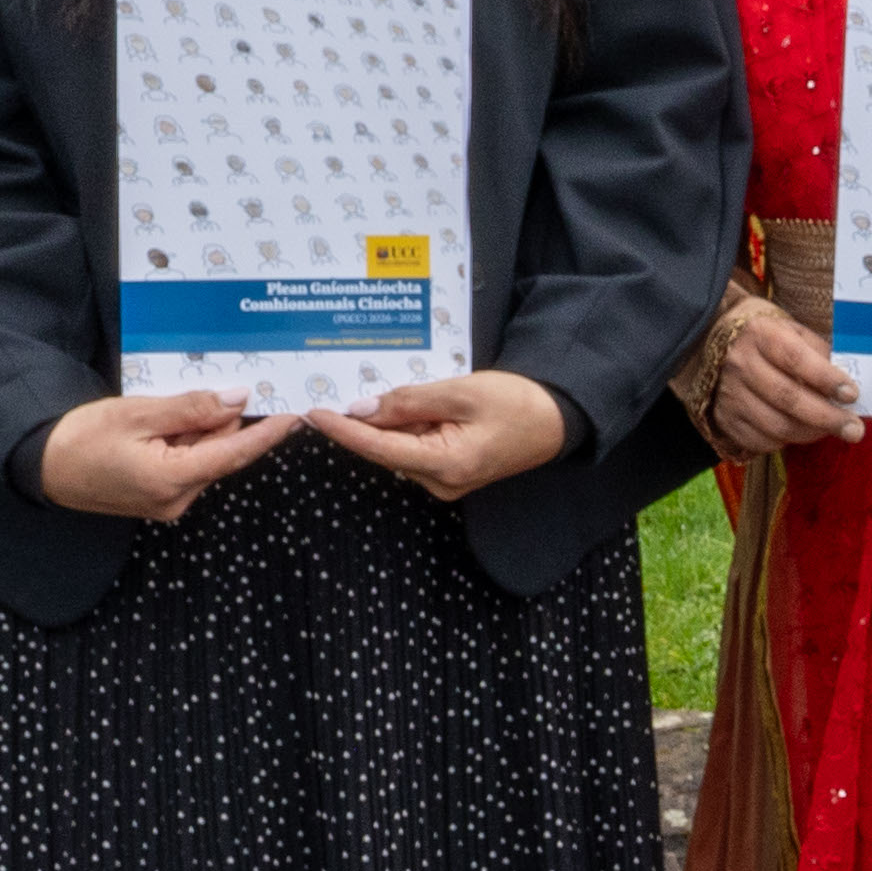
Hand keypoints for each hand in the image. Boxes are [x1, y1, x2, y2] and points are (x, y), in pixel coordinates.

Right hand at [44, 385, 298, 521]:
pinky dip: (182, 441)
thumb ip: (192, 408)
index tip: (295, 414)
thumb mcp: (138, 414)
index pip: (235, 454)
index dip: (267, 433)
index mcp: (174, 480)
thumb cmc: (82, 438)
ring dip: (195, 430)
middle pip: (220, 451)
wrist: (41, 465)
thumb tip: (237, 400)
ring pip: (204, 456)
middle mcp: (178, 499)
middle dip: (217, 420)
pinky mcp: (159, 497)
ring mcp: (169, 502)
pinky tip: (157, 425)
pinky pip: (186, 463)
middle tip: (201, 390)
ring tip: (160, 411)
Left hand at [315, 370, 572, 499]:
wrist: (558, 419)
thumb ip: (409, 401)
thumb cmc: (517, 403)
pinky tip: (403, 404)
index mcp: (445, 465)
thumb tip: (363, 409)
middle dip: (364, 420)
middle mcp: (440, 482)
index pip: (378, 448)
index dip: (343, 431)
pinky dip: (405, 426)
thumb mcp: (461, 392)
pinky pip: (415, 447)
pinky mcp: (450, 472)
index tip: (314, 414)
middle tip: (337, 389)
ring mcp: (445, 481)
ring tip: (379, 388)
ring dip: (388, 421)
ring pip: (399, 448)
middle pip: (386, 449)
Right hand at [695, 295, 862, 458]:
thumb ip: (818, 352)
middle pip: (787, 398)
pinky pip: (760, 441)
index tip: (852, 394)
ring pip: (775, 425)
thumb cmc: (766, 336)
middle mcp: (740, 364)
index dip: (826, 379)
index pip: (795, 359)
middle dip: (826, 418)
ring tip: (832, 431)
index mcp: (760, 335)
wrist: (712, 341)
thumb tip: (846, 384)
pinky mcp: (724, 418)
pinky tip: (801, 432)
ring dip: (811, 433)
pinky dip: (786, 442)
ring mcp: (729, 394)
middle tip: (854, 429)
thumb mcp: (792, 330)